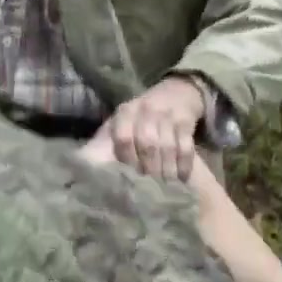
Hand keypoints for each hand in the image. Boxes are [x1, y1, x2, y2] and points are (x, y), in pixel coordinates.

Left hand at [88, 76, 205, 181]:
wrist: (177, 92)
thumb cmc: (143, 116)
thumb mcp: (125, 121)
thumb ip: (113, 141)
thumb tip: (95, 172)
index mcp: (125, 112)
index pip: (123, 139)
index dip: (127, 161)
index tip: (131, 180)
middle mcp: (145, 111)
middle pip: (147, 145)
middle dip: (149, 170)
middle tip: (151, 189)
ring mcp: (167, 115)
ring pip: (167, 148)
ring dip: (167, 171)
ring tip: (166, 188)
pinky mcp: (186, 121)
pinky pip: (186, 147)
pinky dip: (183, 165)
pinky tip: (182, 178)